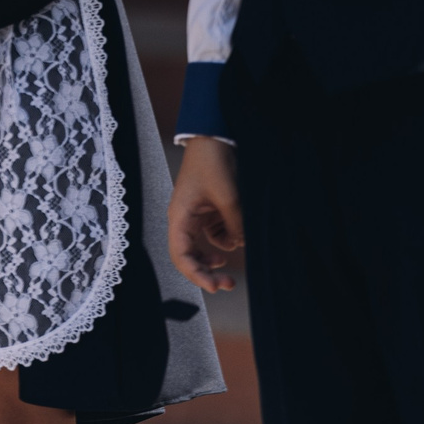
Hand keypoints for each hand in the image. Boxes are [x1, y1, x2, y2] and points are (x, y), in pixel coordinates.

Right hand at [167, 135, 244, 292]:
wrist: (215, 137)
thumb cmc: (212, 163)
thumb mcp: (229, 197)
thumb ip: (236, 226)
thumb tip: (243, 246)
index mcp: (179, 217)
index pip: (181, 256)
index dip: (197, 275)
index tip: (216, 286)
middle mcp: (184, 220)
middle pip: (190, 256)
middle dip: (208, 271)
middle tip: (229, 283)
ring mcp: (197, 216)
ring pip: (205, 246)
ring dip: (220, 253)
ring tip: (237, 249)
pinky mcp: (209, 210)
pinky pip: (216, 233)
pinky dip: (227, 237)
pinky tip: (237, 234)